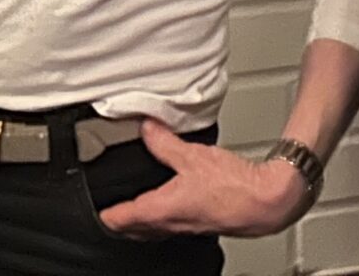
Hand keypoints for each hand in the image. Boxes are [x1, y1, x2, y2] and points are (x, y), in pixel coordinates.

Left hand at [95, 122, 313, 238]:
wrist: (265, 202)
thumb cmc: (234, 187)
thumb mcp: (192, 155)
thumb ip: (165, 142)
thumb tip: (147, 128)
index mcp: (162, 210)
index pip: (122, 219)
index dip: (104, 216)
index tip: (93, 213)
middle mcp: (172, 224)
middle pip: (134, 230)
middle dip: (120, 222)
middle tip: (108, 213)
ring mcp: (187, 227)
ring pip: (153, 230)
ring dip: (140, 221)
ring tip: (133, 210)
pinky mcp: (201, 224)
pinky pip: (172, 225)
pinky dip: (161, 217)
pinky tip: (169, 204)